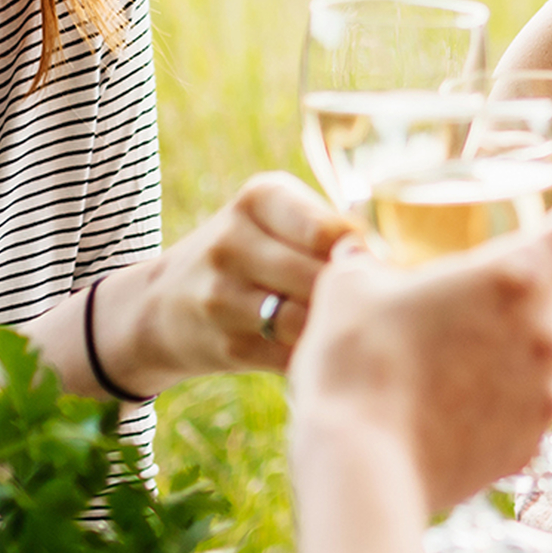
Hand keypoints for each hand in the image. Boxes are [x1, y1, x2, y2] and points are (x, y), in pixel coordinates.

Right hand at [108, 173, 358, 389]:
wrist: (163, 304)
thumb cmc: (249, 253)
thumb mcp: (274, 218)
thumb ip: (328, 229)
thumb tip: (388, 261)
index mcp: (259, 198)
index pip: (328, 229)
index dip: (361, 252)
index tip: (374, 264)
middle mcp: (233, 241)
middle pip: (321, 276)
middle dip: (354, 293)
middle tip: (374, 303)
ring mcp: (222, 295)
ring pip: (307, 319)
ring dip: (334, 326)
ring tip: (350, 326)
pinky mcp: (225, 344)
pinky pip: (291, 354)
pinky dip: (314, 354)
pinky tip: (322, 349)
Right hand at [288, 176, 551, 512]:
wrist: (362, 466)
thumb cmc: (357, 366)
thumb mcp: (349, 288)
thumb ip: (363, 261)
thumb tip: (356, 252)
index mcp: (513, 277)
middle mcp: (546, 330)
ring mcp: (546, 391)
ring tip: (532, 328)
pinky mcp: (531, 440)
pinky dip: (542, 385)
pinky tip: (502, 383)